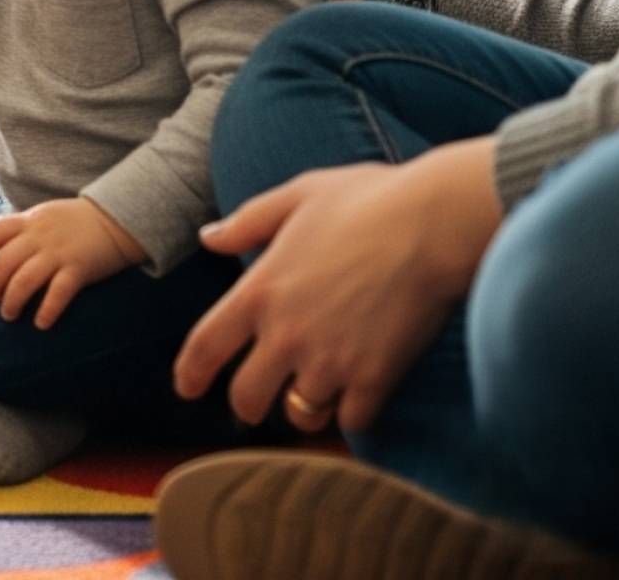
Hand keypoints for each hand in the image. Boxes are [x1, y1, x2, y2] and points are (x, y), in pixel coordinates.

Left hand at [0, 196, 143, 328]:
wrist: (114, 220)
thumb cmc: (73, 222)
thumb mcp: (43, 217)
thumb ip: (21, 232)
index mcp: (28, 221)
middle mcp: (39, 236)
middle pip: (5, 262)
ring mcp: (58, 253)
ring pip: (25, 280)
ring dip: (13, 301)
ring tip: (9, 315)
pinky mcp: (78, 269)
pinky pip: (58, 293)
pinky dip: (47, 310)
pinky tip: (40, 323)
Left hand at [172, 141, 499, 431]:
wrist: (432, 225)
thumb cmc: (365, 200)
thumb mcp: (295, 196)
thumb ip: (248, 222)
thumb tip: (208, 238)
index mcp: (260, 290)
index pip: (207, 345)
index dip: (190, 372)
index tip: (185, 388)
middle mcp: (286, 333)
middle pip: (247, 397)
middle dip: (248, 403)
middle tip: (259, 398)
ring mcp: (331, 361)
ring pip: (301, 414)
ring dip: (304, 407)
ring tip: (314, 393)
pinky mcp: (375, 380)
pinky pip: (352, 421)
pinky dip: (352, 414)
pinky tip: (358, 396)